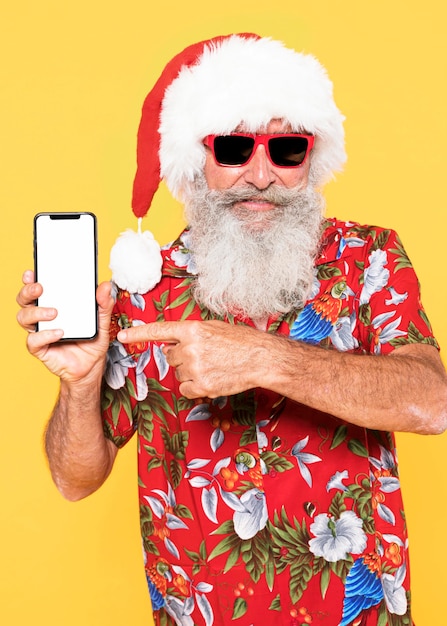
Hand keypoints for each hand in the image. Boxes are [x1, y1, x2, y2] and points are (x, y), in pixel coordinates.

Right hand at [16, 270, 114, 383]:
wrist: (91, 367)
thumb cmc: (92, 341)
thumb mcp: (102, 320)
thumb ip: (103, 303)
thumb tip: (106, 285)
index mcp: (54, 304)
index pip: (37, 288)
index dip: (30, 279)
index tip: (32, 272)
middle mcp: (42, 316)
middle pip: (24, 300)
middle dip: (28, 291)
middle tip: (40, 288)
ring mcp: (40, 332)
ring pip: (23, 318)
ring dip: (36, 312)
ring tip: (54, 313)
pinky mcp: (40, 349)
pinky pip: (34, 340)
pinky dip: (45, 334)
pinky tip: (59, 332)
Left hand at [117, 320, 268, 397]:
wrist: (260, 358)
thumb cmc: (241, 342)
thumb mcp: (213, 329)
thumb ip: (190, 335)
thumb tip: (170, 346)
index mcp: (193, 329)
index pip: (160, 330)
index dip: (139, 334)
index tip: (122, 336)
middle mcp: (190, 347)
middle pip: (170, 356)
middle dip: (182, 358)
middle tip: (204, 357)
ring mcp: (195, 367)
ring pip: (179, 373)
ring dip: (191, 372)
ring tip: (213, 366)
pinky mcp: (201, 385)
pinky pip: (185, 389)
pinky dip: (194, 387)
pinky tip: (211, 379)